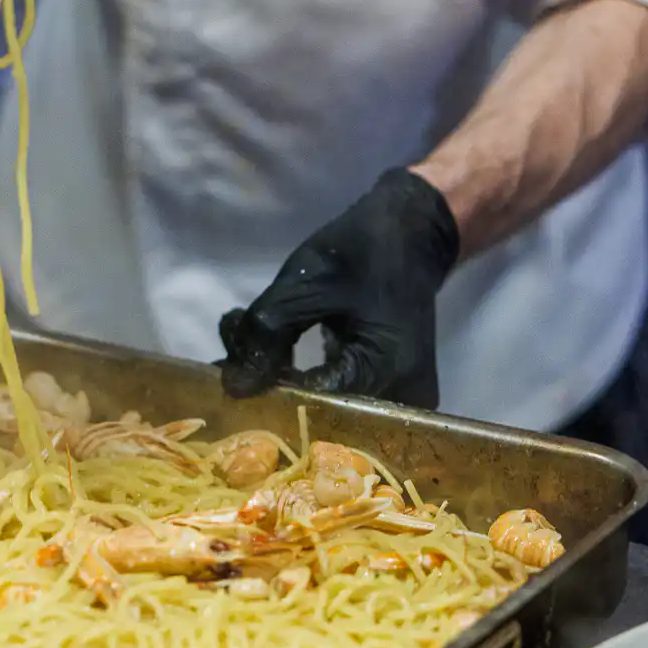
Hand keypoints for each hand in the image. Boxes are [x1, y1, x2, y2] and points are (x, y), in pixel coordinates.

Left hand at [218, 169, 459, 409]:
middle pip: (326, 416)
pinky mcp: (398, 390)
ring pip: (334, 410)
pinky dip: (313, 382)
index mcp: (385, 370)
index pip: (312, 404)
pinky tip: (283, 362)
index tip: (232, 371)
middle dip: (275, 391)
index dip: (267, 391)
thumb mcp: (306, 282)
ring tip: (255, 357)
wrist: (415, 232)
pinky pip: (349, 397)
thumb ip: (267, 333)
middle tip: (236, 365)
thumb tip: (234, 386)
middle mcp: (404, 400)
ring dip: (290, 386)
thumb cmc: (363, 250)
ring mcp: (406, 399)